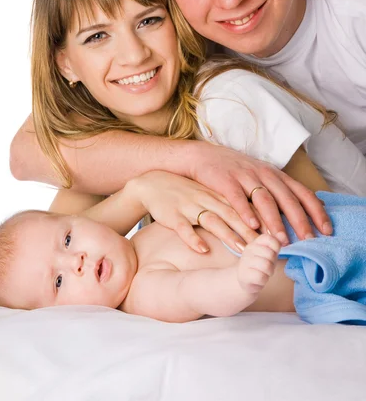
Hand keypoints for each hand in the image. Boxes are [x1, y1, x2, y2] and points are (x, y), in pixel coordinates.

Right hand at [125, 171, 258, 253]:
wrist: (152, 183)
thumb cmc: (186, 192)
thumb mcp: (211, 194)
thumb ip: (232, 205)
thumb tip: (261, 220)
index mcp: (219, 194)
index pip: (246, 206)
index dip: (264, 219)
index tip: (280, 234)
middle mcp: (207, 199)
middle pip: (234, 215)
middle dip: (253, 231)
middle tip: (270, 246)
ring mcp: (190, 206)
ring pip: (212, 221)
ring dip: (228, 235)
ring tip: (244, 250)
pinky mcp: (172, 215)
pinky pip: (183, 228)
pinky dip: (192, 239)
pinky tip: (202, 250)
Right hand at [188, 141, 331, 243]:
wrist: (202, 156)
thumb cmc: (234, 171)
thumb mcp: (261, 177)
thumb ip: (280, 192)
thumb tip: (308, 209)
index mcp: (275, 175)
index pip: (302, 192)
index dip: (316, 211)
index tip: (327, 230)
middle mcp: (263, 174)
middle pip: (286, 198)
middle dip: (299, 220)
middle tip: (308, 240)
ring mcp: (244, 176)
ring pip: (264, 199)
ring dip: (274, 221)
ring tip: (280, 240)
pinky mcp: (225, 180)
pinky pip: (237, 198)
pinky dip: (245, 212)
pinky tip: (252, 227)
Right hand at [237, 234, 280, 295]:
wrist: (245, 280)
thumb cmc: (260, 265)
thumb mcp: (270, 252)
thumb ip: (276, 243)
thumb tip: (283, 236)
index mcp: (255, 242)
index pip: (269, 238)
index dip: (275, 247)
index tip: (272, 254)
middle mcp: (248, 249)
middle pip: (270, 254)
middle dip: (272, 263)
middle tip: (267, 266)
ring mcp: (244, 262)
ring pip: (266, 266)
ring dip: (269, 272)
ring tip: (263, 273)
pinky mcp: (243, 275)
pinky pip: (261, 277)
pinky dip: (263, 280)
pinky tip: (258, 279)